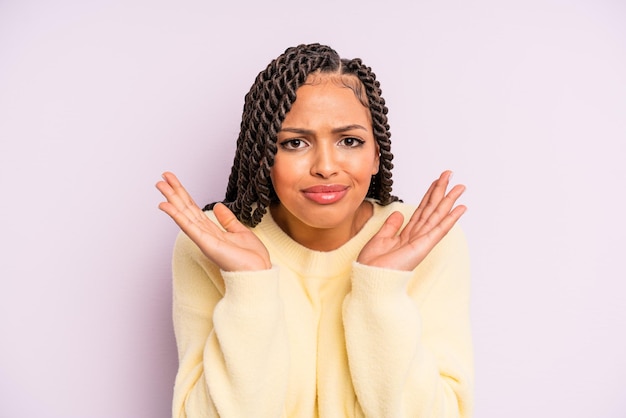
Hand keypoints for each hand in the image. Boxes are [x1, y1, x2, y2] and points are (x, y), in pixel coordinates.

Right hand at [156, 172, 271, 271]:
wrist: (258, 272)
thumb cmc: (251, 259)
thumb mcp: (240, 232)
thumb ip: (227, 220)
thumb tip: (218, 207)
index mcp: (212, 230)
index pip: (193, 208)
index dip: (184, 194)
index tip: (174, 181)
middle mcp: (204, 234)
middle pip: (185, 209)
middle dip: (174, 192)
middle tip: (162, 178)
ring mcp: (203, 238)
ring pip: (183, 214)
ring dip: (171, 199)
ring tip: (160, 185)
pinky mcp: (205, 243)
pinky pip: (188, 226)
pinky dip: (176, 215)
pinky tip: (166, 206)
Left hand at [357, 170, 465, 270]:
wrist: (370, 279)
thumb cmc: (372, 266)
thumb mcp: (379, 239)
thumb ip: (391, 226)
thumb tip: (399, 213)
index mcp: (406, 235)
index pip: (422, 210)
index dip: (429, 194)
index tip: (437, 181)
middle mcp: (416, 237)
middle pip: (432, 209)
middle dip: (441, 191)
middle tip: (451, 175)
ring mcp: (422, 241)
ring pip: (437, 215)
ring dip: (449, 200)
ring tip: (460, 187)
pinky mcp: (423, 247)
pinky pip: (439, 230)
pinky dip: (450, 219)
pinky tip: (460, 209)